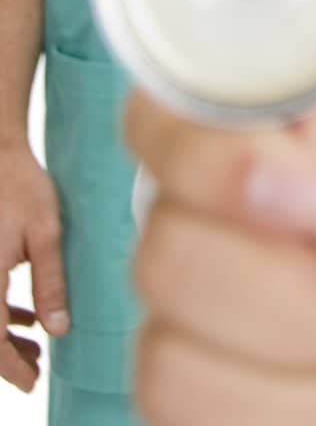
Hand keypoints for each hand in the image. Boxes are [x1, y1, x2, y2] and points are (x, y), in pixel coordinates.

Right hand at [0, 141, 68, 392]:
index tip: (32, 381)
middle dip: (7, 357)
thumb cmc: (21, 186)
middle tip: (36, 369)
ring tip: (36, 346)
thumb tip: (59, 329)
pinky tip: (25, 316)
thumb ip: (50, 283)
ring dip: (2, 336)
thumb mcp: (45, 234)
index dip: (10, 367)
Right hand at [125, 88, 315, 425]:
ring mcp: (212, 325)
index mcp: (302, 150)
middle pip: (167, 246)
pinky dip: (292, 424)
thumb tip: (307, 186)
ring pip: (167, 355)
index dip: (214, 157)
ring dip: (303, 381)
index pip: (178, 112)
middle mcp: (237, 227)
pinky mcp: (209, 403)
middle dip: (296, 299)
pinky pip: (181, 420)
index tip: (312, 205)